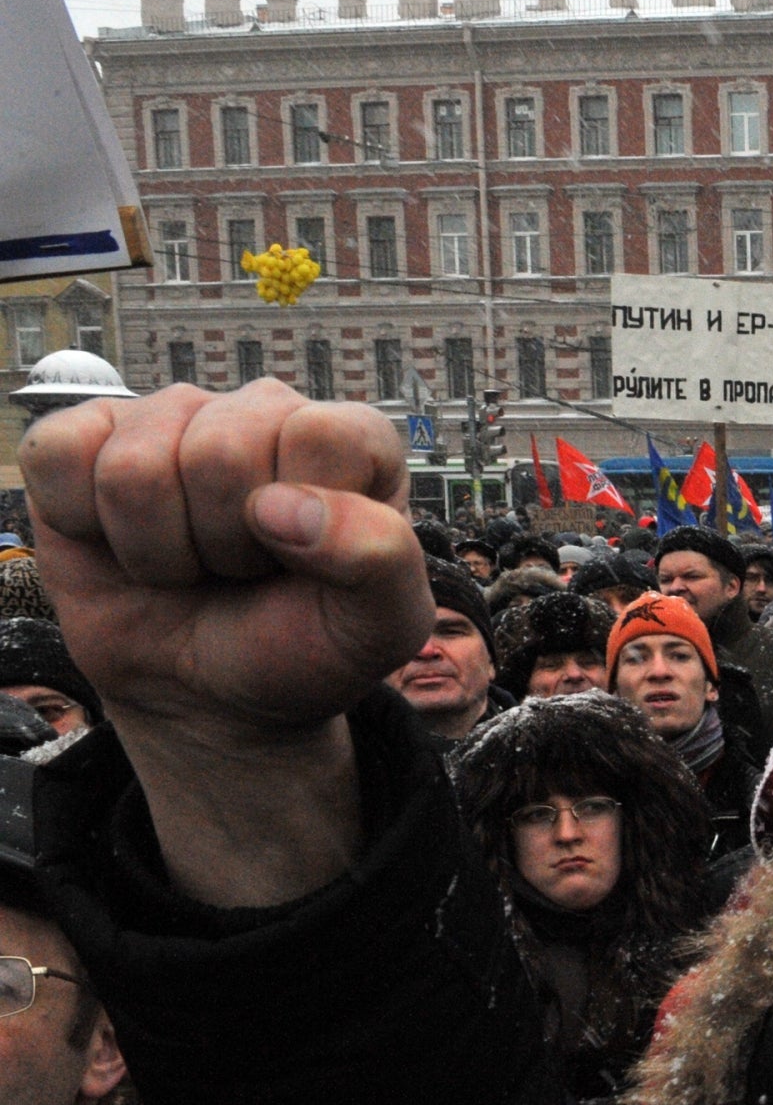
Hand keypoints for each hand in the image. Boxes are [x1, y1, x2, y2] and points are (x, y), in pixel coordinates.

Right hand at [22, 383, 430, 904]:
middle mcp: (259, 412)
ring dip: (160, 548)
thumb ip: (380, 558)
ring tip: (192, 563)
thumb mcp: (379, 626)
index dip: (304, 520)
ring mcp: (168, 419)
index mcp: (348, 442)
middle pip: (219, 452)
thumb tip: (279, 505)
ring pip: (135, 469)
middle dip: (227, 544)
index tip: (304, 560)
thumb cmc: (299, 645)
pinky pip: (60, 458)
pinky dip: (87, 527)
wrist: (211, 692)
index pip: (320, 434)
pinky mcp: (87, 440)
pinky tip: (126, 542)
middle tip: (242, 570)